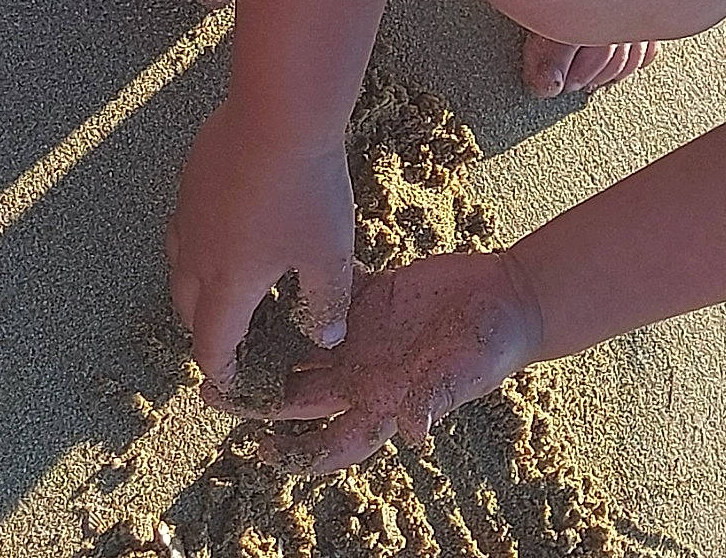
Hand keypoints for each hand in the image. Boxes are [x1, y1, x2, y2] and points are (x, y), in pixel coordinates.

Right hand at [167, 97, 355, 393]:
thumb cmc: (306, 190)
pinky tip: (234, 231)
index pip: (212, 346)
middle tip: (240, 338)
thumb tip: (327, 337)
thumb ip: (326, 301)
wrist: (277, 115)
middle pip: (191, 312)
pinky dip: (203, 247)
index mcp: (226, 285)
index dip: (225, 371)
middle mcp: (193, 257)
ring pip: (181, 270)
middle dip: (211, 332)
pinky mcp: (189, 183)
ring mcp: (186, 217)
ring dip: (203, 289)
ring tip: (236, 289)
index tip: (237, 382)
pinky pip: (187, 229)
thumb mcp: (329, 254)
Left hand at [255, 250, 545, 473]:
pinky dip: (308, 286)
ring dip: (269, 341)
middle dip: (256, 397)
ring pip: (303, 344)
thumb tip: (417, 431)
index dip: (295, 453)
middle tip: (209, 391)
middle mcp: (364, 373)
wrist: (515, 298)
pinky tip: (277, 272)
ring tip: (228, 332)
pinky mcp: (374, 296)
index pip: (331, 441)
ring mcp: (365, 334)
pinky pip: (331, 292)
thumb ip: (440, 397)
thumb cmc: (494, 345)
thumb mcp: (468, 372)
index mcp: (382, 401)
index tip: (258, 451)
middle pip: (299, 394)